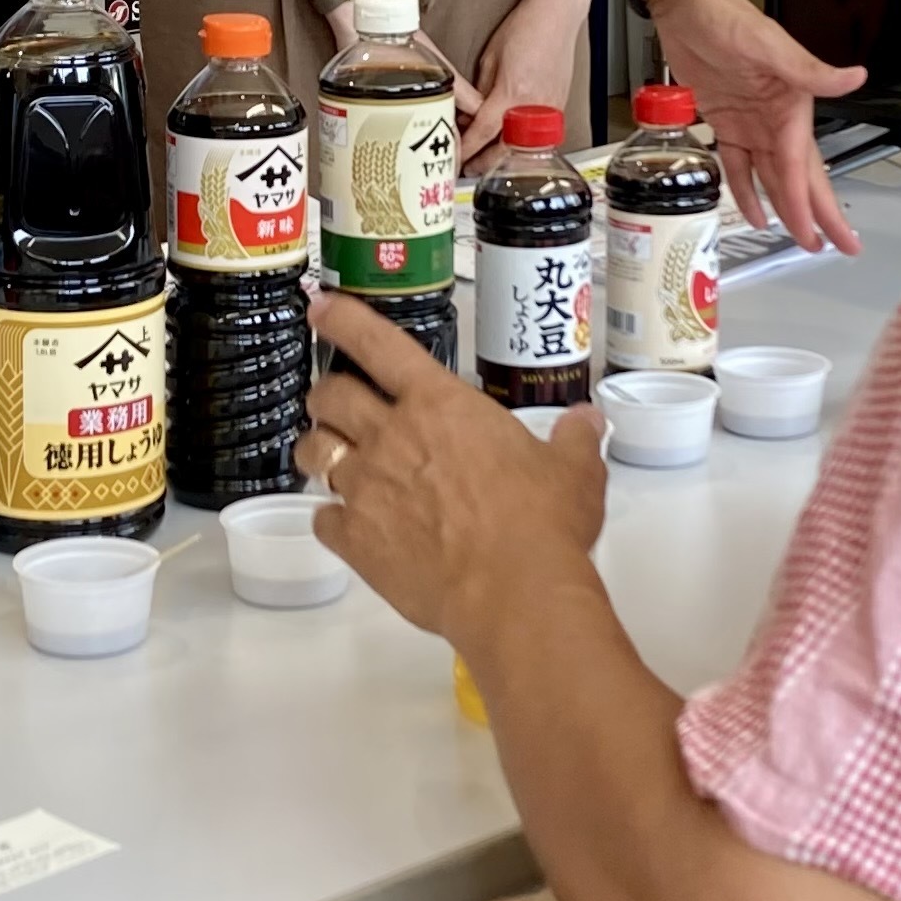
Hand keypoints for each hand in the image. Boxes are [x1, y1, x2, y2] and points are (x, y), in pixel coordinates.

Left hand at [301, 292, 605, 643]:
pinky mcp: (354, 539)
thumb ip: (573, 439)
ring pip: (313, 452)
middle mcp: (392, 436)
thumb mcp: (573, 471)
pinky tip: (350, 527)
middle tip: (337, 407)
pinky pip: (322, 518)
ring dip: (317, 450)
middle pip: (330, 396)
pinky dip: (331, 519)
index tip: (320, 307)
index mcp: (440, 406)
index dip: (342, 319)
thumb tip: (588, 421)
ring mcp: (366, 488)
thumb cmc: (542, 525)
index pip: (378, 344)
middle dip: (326, 396)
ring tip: (331, 461)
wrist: (514, 593)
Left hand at [458, 0, 584, 166]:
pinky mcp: (559, 105)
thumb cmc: (525, 28)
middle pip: (506, 149)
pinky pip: (540, 134)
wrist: (556, 15)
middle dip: (485, 162)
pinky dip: (524, 142)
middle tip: (470, 167)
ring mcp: (550, 108)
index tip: (456, 157)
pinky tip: (513, 142)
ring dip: (504, 156)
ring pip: (524, 146)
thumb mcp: (490, 59)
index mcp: (512, 93)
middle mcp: (533, 106)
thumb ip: (481, 91)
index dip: (467, 149)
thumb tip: (473, 112)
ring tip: (488, 159)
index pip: (483, 132)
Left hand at [646, 0, 864, 253]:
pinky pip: (740, 164)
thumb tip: (857, 77)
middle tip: (835, 247)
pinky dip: (748, 190)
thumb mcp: (770, 45)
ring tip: (801, 239)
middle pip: (798, 176)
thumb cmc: (728, 19)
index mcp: (793, 105)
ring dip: (786, 207)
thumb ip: (811, 70)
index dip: (811, 204)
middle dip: (815, 213)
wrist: (685, 6)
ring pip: (772, 176)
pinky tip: (756, 214)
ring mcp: (751, 123)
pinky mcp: (726, 122)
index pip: (802, 166)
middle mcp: (776, 119)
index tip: (824, 235)